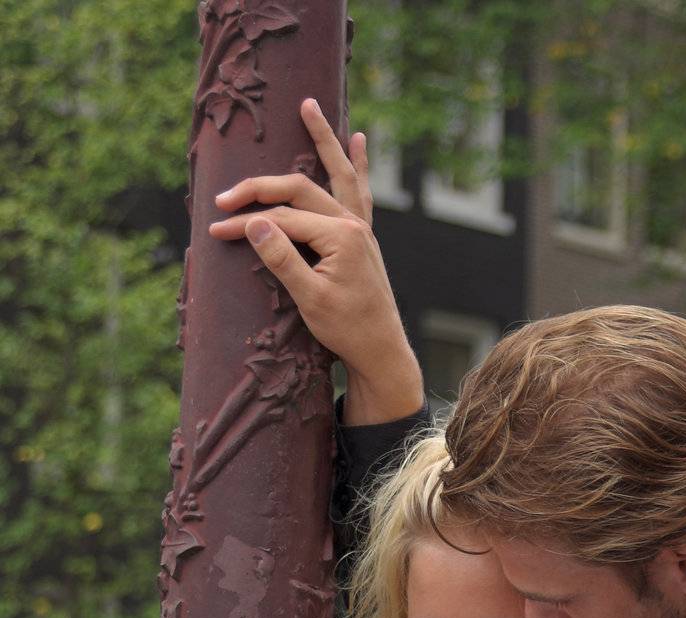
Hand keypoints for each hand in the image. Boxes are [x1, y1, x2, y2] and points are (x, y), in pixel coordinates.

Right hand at [209, 98, 423, 424]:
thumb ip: (282, 259)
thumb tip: (253, 223)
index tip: (214, 232)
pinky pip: (358, 192)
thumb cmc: (346, 330)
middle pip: (299, 190)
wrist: (380, 352)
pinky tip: (358, 141)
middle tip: (223, 195)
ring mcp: (361, 229)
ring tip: (310, 106)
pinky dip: (357, 165)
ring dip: (323, 140)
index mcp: (341, 236)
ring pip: (334, 175)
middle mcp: (353, 224)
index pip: (282, 219)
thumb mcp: (309, 300)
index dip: (245, 223)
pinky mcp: (362, 237)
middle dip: (260, 188)